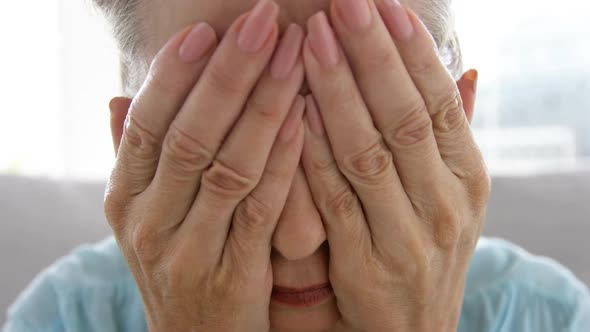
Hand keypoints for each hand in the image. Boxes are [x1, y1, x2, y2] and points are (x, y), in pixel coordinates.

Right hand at [104, 1, 305, 330]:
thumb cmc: (181, 264)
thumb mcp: (145, 216)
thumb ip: (136, 159)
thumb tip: (119, 97)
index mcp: (125, 199)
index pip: (147, 124)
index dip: (176, 73)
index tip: (210, 29)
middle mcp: (148, 223)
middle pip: (189, 135)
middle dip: (229, 73)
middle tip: (263, 21)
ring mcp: (189, 253)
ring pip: (228, 166)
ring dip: (263, 105)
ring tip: (294, 53)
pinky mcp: (232, 279)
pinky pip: (261, 209)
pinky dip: (283, 160)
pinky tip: (305, 116)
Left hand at [299, 0, 487, 330]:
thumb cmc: (426, 250)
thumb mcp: (453, 195)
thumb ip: (452, 135)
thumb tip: (467, 71)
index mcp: (469, 177)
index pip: (440, 100)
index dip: (411, 50)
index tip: (382, 3)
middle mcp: (446, 203)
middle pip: (405, 116)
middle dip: (372, 55)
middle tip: (342, 4)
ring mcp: (407, 236)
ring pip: (367, 151)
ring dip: (337, 92)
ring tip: (311, 40)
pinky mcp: (366, 264)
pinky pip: (333, 198)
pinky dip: (313, 152)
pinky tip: (293, 110)